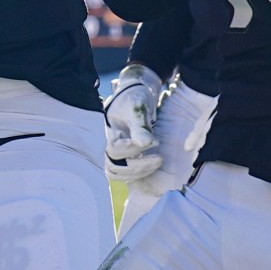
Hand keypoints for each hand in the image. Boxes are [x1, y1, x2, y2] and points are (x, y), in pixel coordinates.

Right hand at [102, 63, 164, 182]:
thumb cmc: (135, 98)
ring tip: (158, 163)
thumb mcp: (137, 108)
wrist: (136, 94)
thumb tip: (144, 144)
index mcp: (111, 133)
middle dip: (138, 167)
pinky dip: (140, 174)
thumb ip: (139, 126)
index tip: (154, 141)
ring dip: (139, 173)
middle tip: (159, 159)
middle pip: (114, 167)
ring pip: (119, 174)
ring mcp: (119, 152)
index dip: (132, 150)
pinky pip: (129, 173)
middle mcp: (112, 145)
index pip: (114, 150)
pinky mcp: (128, 156)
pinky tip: (154, 166)